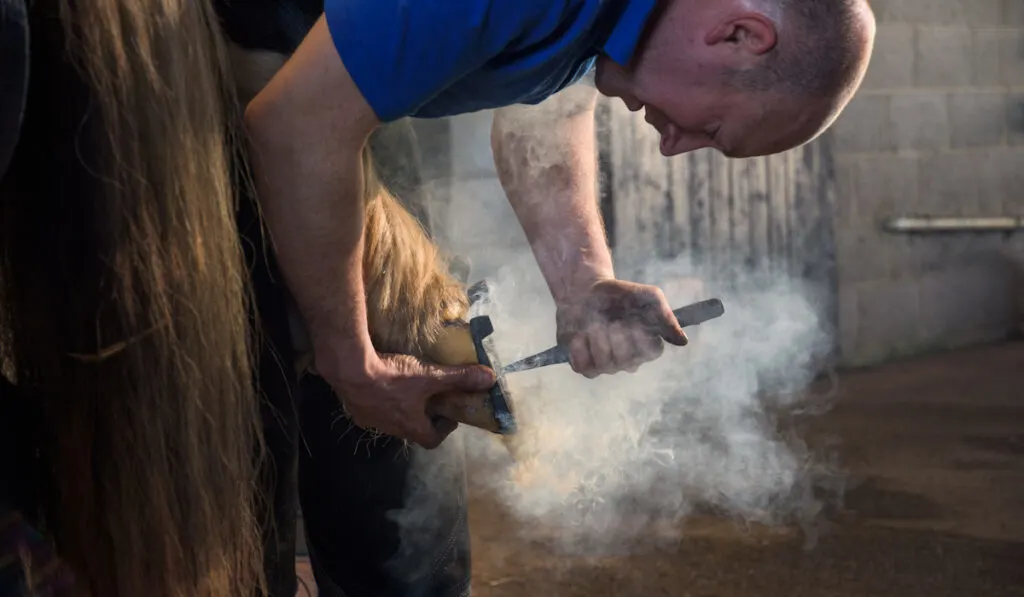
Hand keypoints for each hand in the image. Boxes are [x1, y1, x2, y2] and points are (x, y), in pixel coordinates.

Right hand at [317, 352, 495, 448]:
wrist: (350, 371)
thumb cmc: (393, 378)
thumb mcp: (430, 376)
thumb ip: (459, 377)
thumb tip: (490, 378)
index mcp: (411, 427)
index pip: (432, 440)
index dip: (444, 428)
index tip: (449, 412)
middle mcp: (390, 429)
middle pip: (412, 429)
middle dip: (423, 415)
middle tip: (430, 396)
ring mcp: (369, 420)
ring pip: (391, 419)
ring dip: (402, 408)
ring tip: (408, 387)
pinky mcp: (355, 409)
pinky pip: (372, 409)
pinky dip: (381, 400)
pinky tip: (382, 382)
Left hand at [555, 278, 688, 377]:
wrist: (587, 291)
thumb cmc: (622, 295)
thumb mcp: (649, 297)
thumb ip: (665, 317)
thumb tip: (682, 341)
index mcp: (646, 345)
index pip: (652, 352)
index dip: (641, 337)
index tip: (633, 321)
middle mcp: (628, 360)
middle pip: (628, 361)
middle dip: (617, 336)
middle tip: (613, 320)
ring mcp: (606, 365)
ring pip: (605, 365)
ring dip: (597, 339)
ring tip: (594, 323)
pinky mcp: (584, 365)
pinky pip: (583, 367)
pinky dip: (580, 348)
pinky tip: (581, 333)